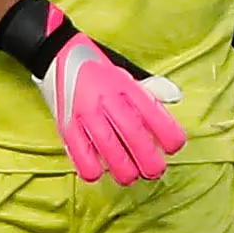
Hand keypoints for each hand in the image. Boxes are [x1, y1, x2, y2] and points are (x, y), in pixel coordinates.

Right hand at [0, 0, 185, 184]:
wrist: (57, 55)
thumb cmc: (99, 73)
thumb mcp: (127, 75)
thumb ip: (151, 90)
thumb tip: (176, 96)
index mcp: (126, 86)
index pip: (153, 113)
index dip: (168, 134)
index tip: (173, 148)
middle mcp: (107, 99)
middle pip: (133, 135)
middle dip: (148, 160)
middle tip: (155, 172)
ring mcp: (85, 113)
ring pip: (108, 148)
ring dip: (123, 169)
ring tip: (130, 177)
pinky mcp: (66, 125)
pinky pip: (80, 153)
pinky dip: (90, 169)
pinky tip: (99, 173)